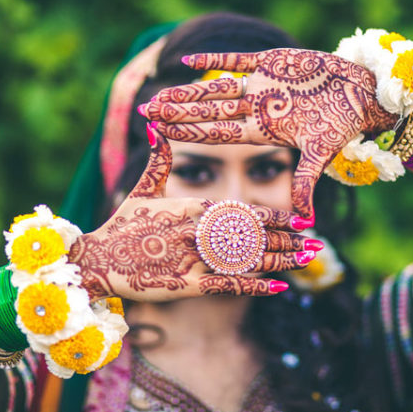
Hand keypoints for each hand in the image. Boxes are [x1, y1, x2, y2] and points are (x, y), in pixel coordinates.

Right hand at [68, 129, 315, 301]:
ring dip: (280, 260)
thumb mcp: (141, 189)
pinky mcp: (187, 284)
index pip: (241, 210)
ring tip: (308, 261)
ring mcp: (193, 258)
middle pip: (252, 234)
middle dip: (286, 239)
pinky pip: (227, 285)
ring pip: (246, 259)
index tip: (299, 219)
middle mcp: (197, 231)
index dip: (273, 216)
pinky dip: (255, 286)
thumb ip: (158, 159)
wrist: (97, 260)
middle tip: (315, 242)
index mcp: (190, 206)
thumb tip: (156, 124)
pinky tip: (280, 287)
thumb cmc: (122, 225)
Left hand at [144, 49, 398, 217]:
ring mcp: (262, 85)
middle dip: (178, 112)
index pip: (218, 133)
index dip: (190, 133)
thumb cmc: (343, 123)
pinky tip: (188, 61)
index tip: (161, 134)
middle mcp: (257, 109)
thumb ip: (306, 183)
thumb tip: (306, 223)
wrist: (362, 92)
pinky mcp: (273, 61)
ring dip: (188, 90)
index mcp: (263, 130)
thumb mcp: (321, 154)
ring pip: (217, 88)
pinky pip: (238, 59)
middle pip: (210, 112)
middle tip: (146, 112)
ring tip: (159, 93)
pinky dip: (215, 60)